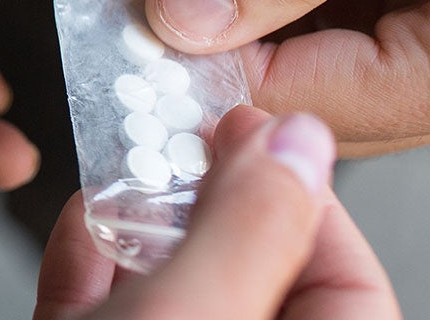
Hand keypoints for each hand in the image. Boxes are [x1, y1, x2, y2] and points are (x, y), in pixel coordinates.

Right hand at [32, 107, 398, 319]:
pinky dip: (92, 256)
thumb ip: (249, 227)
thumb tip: (295, 141)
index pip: (348, 281)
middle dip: (206, 194)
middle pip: (249, 268)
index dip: (301, 196)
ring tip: (125, 157)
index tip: (254, 133)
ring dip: (141, 216)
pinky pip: (106, 304)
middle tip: (183, 129)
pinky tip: (82, 211)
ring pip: (173, 283)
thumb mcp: (193, 316)